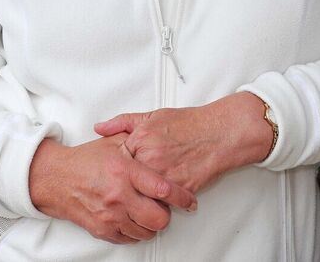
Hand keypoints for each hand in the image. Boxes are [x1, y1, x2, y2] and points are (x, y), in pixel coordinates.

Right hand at [28, 135, 196, 243]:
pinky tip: (132, 219)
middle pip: (158, 218)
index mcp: (124, 170)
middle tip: (166, 208)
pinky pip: (128, 238)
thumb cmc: (84, 161)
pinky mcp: (102, 229)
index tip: (189, 200)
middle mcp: (118, 195)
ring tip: (147, 213)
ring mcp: (110, 214)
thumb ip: (137, 143)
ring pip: (145, 232)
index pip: (163, 189)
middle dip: (166, 215)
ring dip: (150, 225)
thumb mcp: (112, 144)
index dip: (182, 197)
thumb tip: (158, 142)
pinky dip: (134, 232)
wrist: (55, 178)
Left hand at [93, 92, 273, 192]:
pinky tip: (161, 200)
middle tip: (125, 190)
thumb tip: (100, 128)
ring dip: (143, 198)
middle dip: (128, 186)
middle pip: (128, 182)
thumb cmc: (190, 124)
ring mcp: (165, 175)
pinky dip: (162, 203)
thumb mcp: (153, 116)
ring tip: (142, 197)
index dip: (116, 169)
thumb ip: (123, 122)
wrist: (219, 133)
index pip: (116, 161)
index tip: (115, 174)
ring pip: (143, 196)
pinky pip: (164, 203)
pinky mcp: (180, 189)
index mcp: (140, 139)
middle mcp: (150, 158)